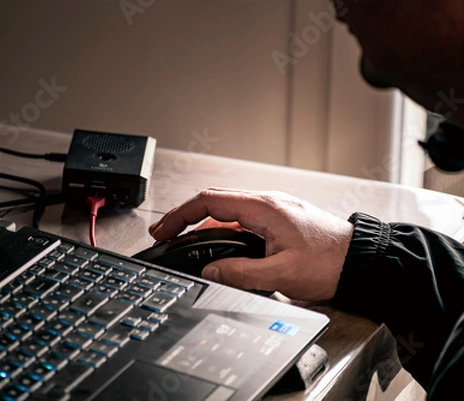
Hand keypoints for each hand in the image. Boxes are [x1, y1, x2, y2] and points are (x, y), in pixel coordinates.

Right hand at [149, 188, 353, 300]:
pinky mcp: (277, 219)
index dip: (180, 215)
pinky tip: (214, 243)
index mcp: (263, 208)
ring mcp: (272, 209)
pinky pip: (240, 218)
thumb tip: (210, 272)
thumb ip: (241, 273)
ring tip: (182, 239)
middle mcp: (266, 203)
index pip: (209, 202)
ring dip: (201, 222)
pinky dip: (220, 228)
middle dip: (184, 217)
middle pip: (213, 202)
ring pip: (226, 210)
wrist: (361, 260)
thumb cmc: (330, 262)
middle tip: (164, 234)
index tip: (163, 230)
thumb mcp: (281, 274)